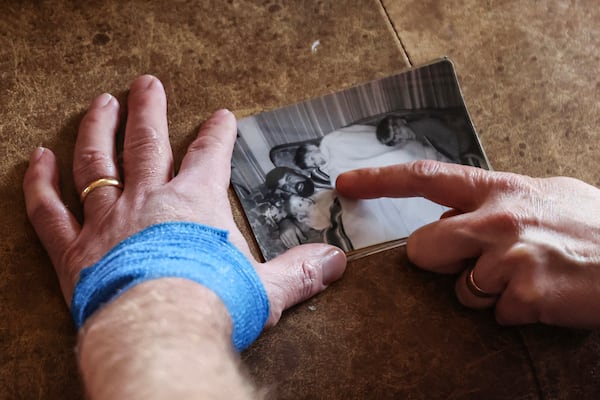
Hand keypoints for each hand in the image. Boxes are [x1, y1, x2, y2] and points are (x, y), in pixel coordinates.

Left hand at [23, 75, 345, 327]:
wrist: (160, 329)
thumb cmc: (212, 304)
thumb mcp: (267, 287)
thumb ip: (300, 272)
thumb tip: (335, 264)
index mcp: (195, 203)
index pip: (210, 156)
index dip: (217, 133)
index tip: (220, 117)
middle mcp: (149, 199)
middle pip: (147, 141)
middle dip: (149, 109)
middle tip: (147, 83)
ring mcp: (108, 219)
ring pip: (97, 161)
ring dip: (99, 128)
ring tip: (102, 103)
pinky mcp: (74, 248)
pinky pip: (50, 208)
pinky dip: (41, 181)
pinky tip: (39, 156)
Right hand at [279, 218, 306, 247]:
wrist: (283, 222)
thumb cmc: (291, 225)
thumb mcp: (297, 229)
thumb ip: (301, 234)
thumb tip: (306, 239)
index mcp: (291, 232)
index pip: (295, 241)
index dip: (298, 245)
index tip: (301, 246)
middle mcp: (287, 235)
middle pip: (292, 244)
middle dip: (295, 246)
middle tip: (298, 248)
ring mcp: (283, 236)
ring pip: (288, 244)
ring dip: (292, 247)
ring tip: (295, 248)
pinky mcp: (281, 237)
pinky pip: (285, 243)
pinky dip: (288, 246)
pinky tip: (291, 246)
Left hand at [337, 160, 599, 327]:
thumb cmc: (593, 226)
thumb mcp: (543, 194)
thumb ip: (494, 198)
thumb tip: (454, 207)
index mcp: (498, 188)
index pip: (424, 178)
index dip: (379, 181)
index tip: (345, 185)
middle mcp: (496, 219)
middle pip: (423, 248)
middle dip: (440, 260)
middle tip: (476, 260)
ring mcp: (507, 258)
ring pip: (460, 290)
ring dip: (486, 291)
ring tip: (527, 277)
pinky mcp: (523, 296)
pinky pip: (494, 314)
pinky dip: (514, 312)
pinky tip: (543, 296)